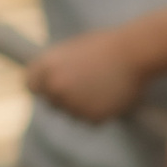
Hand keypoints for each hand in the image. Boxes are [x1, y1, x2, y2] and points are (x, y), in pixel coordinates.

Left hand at [27, 31, 147, 123]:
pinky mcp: (91, 117)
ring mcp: (72, 103)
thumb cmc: (107, 46)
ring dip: (84, 107)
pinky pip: (90, 121)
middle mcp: (55, 86)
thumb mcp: (75, 50)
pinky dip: (100, 113)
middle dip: (66, 99)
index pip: (31, 85)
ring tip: (104, 87)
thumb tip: (49, 85)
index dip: (43, 87)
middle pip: (52, 103)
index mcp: (46, 66)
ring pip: (72, 114)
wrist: (135, 52)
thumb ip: (58, 68)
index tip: (54, 87)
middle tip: (88, 85)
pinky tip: (112, 96)